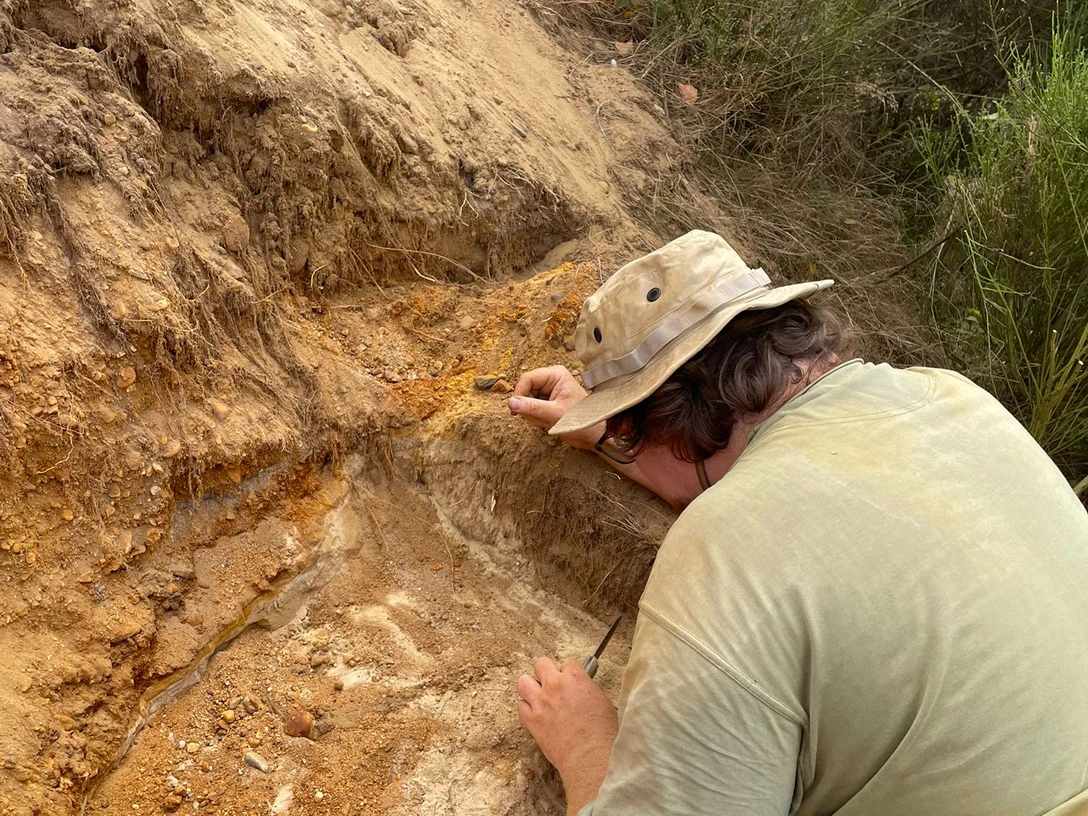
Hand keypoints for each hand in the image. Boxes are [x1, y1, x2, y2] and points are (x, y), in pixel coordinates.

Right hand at [508, 366, 602, 449]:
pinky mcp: (546, 403)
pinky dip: (534, 418)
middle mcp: (550, 380)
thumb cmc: (581, 420)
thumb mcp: (555, 414)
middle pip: (524, 390)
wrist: (592, 434)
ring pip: (525, 401)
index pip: (527, 379)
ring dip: (532, 415)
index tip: (516, 409)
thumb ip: (532, 408)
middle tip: (539, 419)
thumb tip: (511, 403)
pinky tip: (545, 423)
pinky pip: (530, 409)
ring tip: (546, 422)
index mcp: (555, 375)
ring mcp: (547, 392)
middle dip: (528, 407)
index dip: (519, 393)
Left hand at [517, 657, 617, 804]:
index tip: (570, 682)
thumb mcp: (602, 703)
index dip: (568, 673)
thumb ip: (587, 691)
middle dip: (545, 673)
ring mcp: (541, 702)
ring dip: (530, 688)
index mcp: (576, 678)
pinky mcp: (531, 720)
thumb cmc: (602, 733)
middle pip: (541, 664)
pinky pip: (520, 707)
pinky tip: (535, 716)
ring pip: (523, 682)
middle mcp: (555, 685)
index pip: (567, 664)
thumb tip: (583, 693)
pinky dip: (526, 710)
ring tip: (538, 698)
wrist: (590, 756)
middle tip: (551, 685)